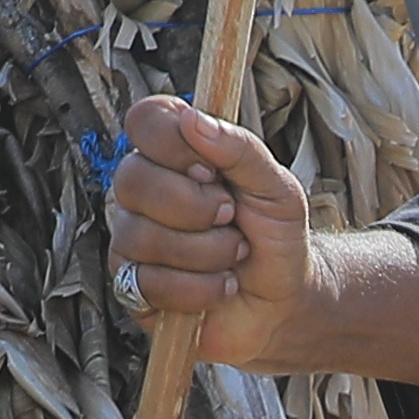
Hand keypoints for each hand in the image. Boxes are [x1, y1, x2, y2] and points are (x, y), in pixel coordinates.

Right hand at [106, 92, 304, 360]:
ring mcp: (132, 238)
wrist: (286, 299)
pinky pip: (148, 284)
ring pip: (143, 236)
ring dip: (208, 252)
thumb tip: (192, 119)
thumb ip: (240, 149)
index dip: (173, 142)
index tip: (212, 169)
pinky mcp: (133, 287)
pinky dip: (199, 289)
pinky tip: (222, 286)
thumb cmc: (275, 235)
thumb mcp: (276, 187)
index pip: (145, 121)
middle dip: (197, 206)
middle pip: (133, 179)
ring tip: (235, 255)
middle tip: (233, 218)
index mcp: (175, 153)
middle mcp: (144, 190)